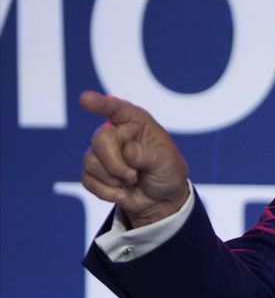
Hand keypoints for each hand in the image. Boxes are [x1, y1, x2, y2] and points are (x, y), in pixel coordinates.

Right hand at [80, 91, 189, 227]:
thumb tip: (127, 151)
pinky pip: (87, 179)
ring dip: (113, 179)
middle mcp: (116, 132)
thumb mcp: (167, 162)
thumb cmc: (167, 172)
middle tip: (133, 176)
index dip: (101, 103)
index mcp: (136, 122)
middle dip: (115, 163)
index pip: (117, 108)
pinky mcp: (94, 171)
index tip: (85, 98)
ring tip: (132, 181)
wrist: (161, 199)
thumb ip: (148, 155)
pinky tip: (122, 192)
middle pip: (99, 139)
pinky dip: (106, 191)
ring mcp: (103, 152)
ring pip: (91, 161)